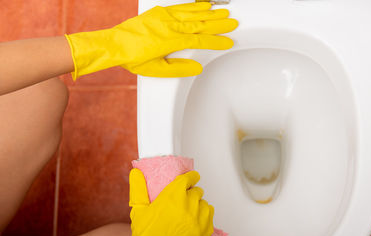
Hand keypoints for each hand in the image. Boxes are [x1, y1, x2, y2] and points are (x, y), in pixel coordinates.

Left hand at [65, 2, 237, 79]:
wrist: (115, 44)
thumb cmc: (133, 58)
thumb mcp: (156, 70)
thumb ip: (178, 68)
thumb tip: (196, 67)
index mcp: (170, 41)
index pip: (199, 41)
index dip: (215, 42)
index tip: (227, 42)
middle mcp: (170, 26)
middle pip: (200, 24)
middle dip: (218, 24)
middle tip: (233, 22)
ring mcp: (164, 17)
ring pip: (192, 14)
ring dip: (210, 13)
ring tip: (224, 12)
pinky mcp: (159, 12)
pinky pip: (181, 7)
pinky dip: (194, 6)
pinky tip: (204, 5)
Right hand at [105, 169, 213, 235]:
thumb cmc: (145, 234)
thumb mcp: (139, 208)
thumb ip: (138, 188)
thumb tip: (136, 174)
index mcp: (173, 195)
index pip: (189, 178)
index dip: (190, 177)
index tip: (192, 178)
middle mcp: (188, 204)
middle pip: (197, 191)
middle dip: (191, 194)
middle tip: (184, 201)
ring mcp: (198, 218)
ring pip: (205, 204)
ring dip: (198, 206)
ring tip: (189, 212)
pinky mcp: (204, 231)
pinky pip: (210, 217)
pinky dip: (205, 218)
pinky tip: (196, 221)